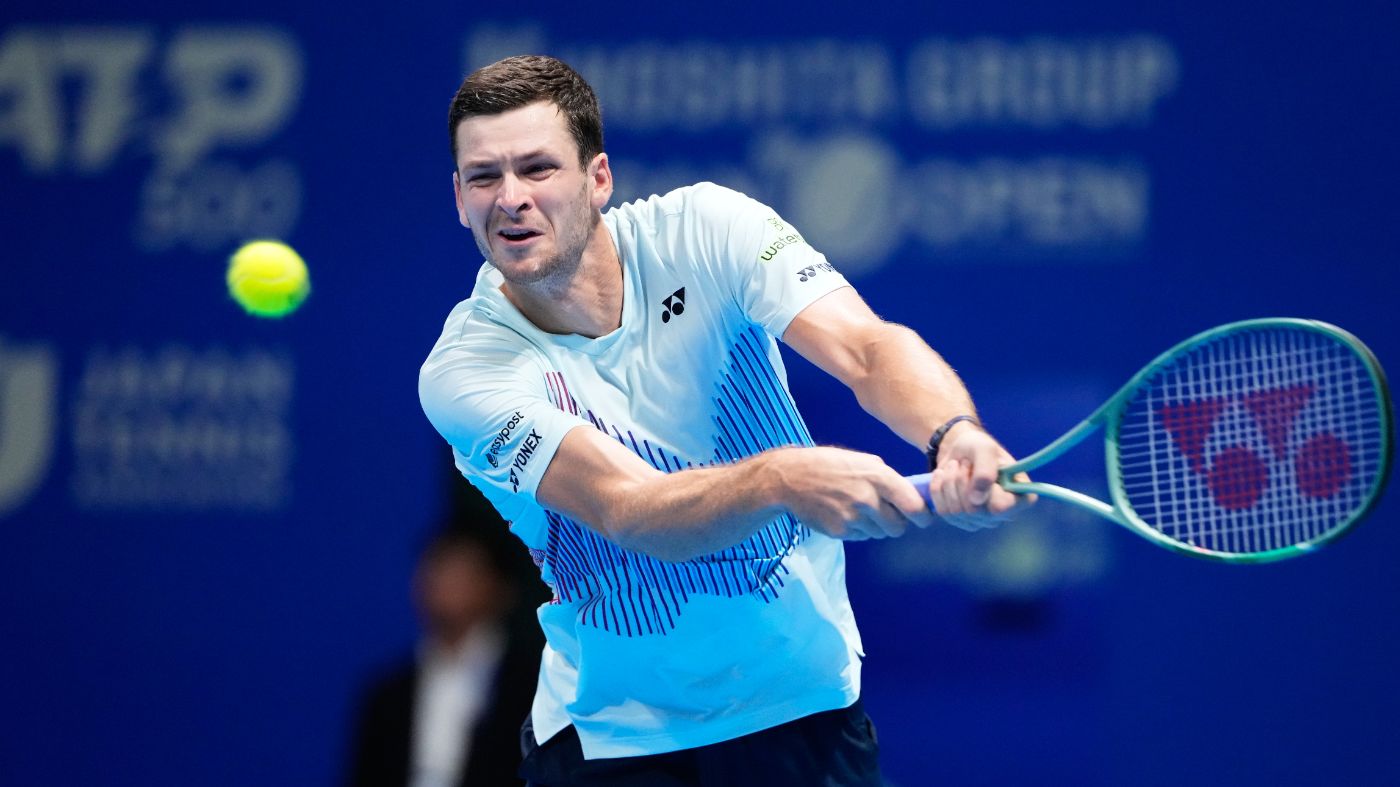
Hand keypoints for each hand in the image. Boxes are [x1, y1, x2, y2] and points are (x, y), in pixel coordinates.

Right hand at [763, 446, 935, 541]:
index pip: (914, 506)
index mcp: (878, 477)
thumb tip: (909, 495)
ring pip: (879, 533)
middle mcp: (868, 499)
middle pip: (898, 527)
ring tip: (856, 510)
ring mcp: (853, 517)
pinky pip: (860, 537)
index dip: (923, 516)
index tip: (924, 519)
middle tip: (886, 515)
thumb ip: (886, 477)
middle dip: (895, 523)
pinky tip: (842, 514)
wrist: (790, 478)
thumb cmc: (827, 465)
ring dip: (874, 526)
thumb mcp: (861, 460)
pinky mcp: (839, 531)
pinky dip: (856, 530)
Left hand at [925, 423, 1034, 531]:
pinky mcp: (960, 520)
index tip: (980, 468)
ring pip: (956, 512)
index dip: (985, 488)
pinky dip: (938, 489)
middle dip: (962, 481)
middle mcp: (1004, 514)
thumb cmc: (978, 447)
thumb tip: (976, 501)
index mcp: (1021, 497)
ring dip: (949, 482)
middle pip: (974, 511)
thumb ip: (986, 471)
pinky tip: (943, 475)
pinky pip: (942, 511)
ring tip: (955, 466)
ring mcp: (982, 520)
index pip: (1000, 506)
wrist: (959, 449)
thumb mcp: (985, 449)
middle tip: (964, 463)